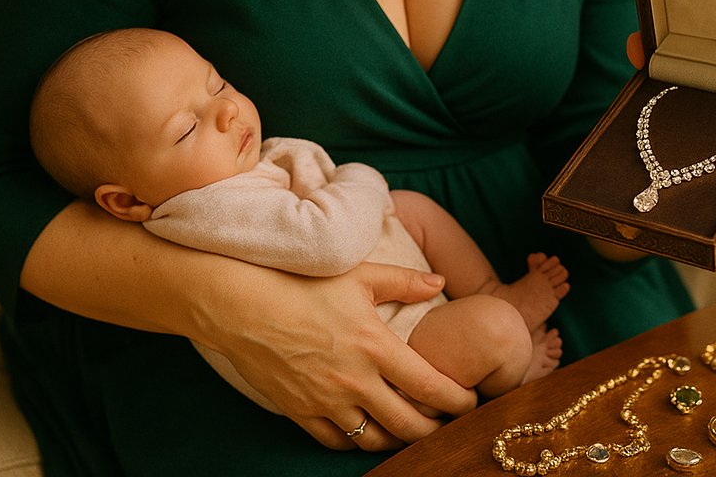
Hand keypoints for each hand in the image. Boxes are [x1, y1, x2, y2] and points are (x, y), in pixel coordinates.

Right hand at [196, 259, 476, 450]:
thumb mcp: (359, 275)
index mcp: (375, 345)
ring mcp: (326, 401)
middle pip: (408, 424)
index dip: (457, 399)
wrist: (244, 305)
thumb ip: (404, 281)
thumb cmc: (304, 283)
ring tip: (411, 429)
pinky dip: (357, 440)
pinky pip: (336, 441)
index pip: (430, 385)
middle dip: (435, 428)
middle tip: (447, 423)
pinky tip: (367, 431)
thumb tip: (440, 280)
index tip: (471, 400)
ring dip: (398, 439)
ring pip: (375, 439)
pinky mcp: (300, 412)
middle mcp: (355, 380)